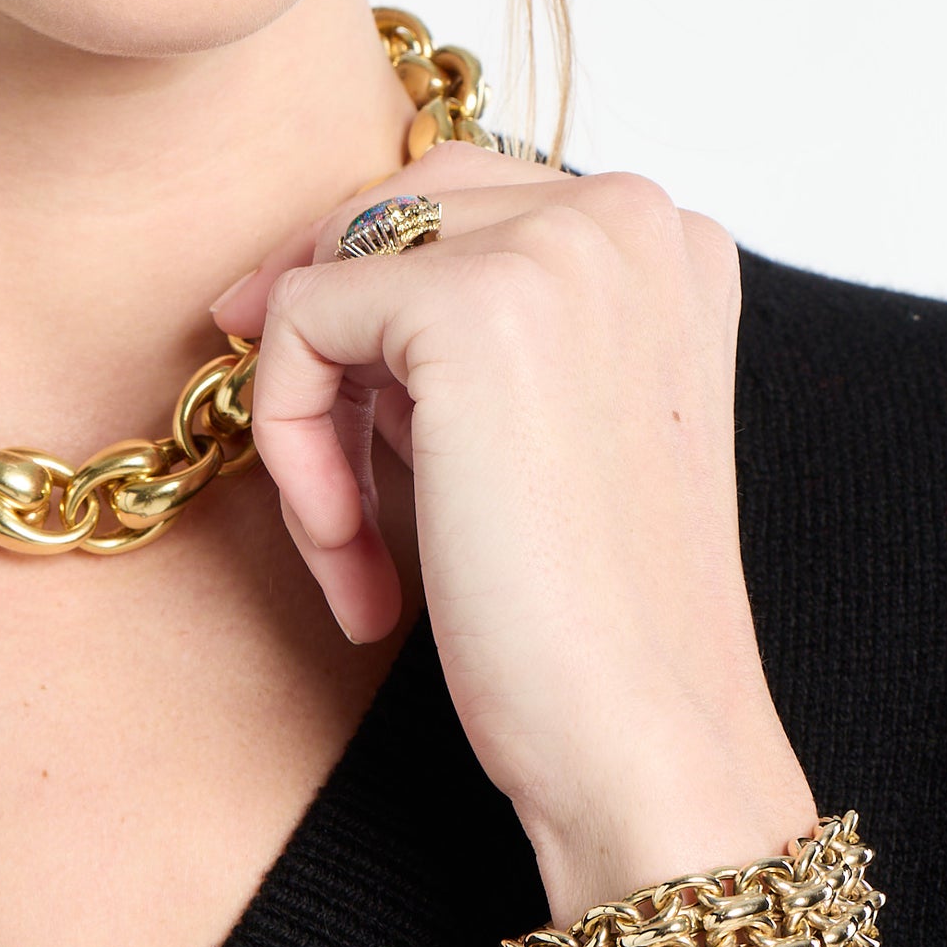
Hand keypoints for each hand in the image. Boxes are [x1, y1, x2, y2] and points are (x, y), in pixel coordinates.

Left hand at [207, 147, 819, 921]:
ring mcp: (557, 244)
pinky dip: (292, 447)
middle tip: (331, 498)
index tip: (361, 445)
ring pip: (329, 272)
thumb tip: (278, 282)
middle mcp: (628, 213)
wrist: (645, 739)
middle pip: (385, 220)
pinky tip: (357, 561)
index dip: (378, 327)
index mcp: (668, 239)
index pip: (456, 207)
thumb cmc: (597, 619)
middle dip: (332, 356)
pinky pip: (295, 325)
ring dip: (310, 417)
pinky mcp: (470, 300)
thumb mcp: (546, 427)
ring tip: (352, 547)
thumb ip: (465, 335)